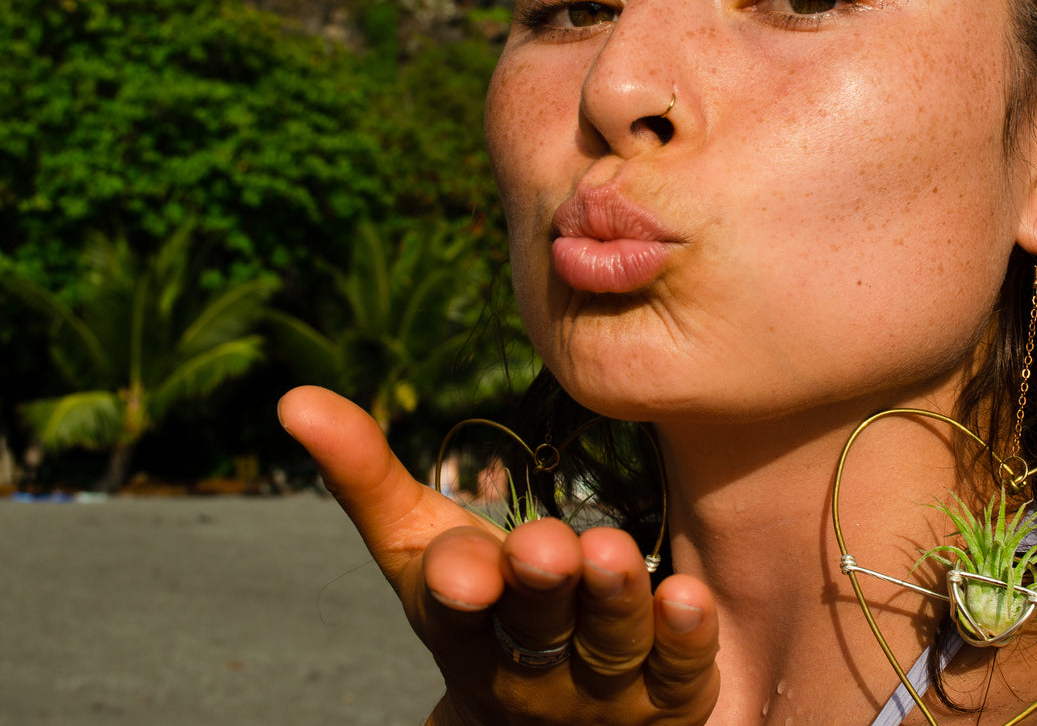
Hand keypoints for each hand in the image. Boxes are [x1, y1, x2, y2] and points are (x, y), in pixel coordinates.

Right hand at [278, 386, 720, 724]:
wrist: (550, 725)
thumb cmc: (486, 606)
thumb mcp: (420, 548)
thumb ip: (366, 478)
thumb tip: (293, 399)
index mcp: (463, 624)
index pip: (452, 608)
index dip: (458, 585)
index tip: (462, 568)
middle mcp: (529, 663)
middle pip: (536, 624)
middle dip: (540, 585)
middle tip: (547, 546)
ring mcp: (601, 687)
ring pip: (610, 645)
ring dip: (614, 601)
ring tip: (615, 553)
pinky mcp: (670, 694)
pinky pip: (681, 669)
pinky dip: (684, 636)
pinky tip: (687, 594)